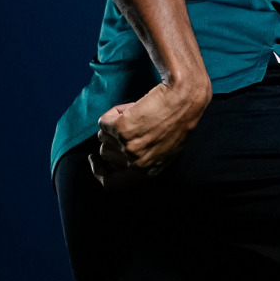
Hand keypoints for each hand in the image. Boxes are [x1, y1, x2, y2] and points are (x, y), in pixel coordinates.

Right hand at [89, 79, 210, 187]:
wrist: (185, 97)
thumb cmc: (179, 118)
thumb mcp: (165, 148)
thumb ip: (142, 157)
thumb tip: (117, 154)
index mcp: (148, 172)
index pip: (112, 183)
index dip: (99, 172)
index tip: (94, 158)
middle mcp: (137, 164)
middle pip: (105, 154)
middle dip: (113, 137)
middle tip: (134, 123)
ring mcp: (128, 147)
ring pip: (103, 136)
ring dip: (115, 123)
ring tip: (138, 115)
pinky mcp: (122, 129)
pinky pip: (104, 122)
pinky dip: (114, 112)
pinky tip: (134, 107)